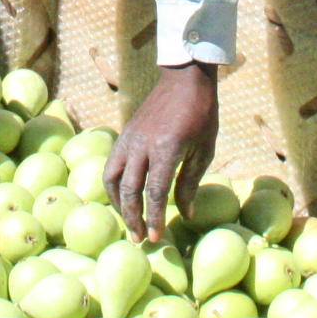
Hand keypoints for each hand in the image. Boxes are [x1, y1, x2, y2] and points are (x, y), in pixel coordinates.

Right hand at [106, 62, 219, 241]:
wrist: (184, 78)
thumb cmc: (201, 114)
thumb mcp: (204, 150)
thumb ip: (190, 183)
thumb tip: (187, 214)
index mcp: (165, 149)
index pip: (154, 193)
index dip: (154, 218)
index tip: (156, 238)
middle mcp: (141, 145)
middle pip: (129, 190)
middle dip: (132, 218)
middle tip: (139, 239)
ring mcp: (129, 138)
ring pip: (112, 178)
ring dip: (118, 204)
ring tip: (128, 221)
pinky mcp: (124, 134)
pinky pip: (112, 165)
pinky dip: (115, 185)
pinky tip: (124, 196)